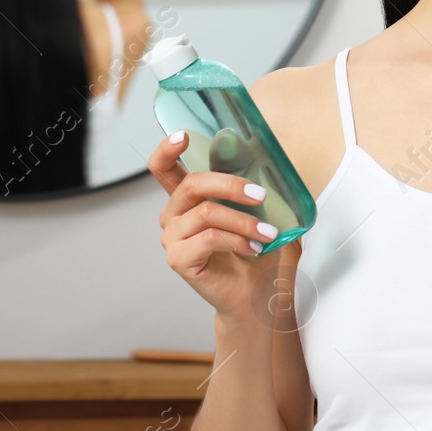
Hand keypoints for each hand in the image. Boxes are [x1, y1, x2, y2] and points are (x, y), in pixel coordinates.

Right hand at [149, 131, 290, 321]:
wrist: (259, 295)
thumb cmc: (257, 250)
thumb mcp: (257, 209)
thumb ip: (243, 176)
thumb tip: (233, 141)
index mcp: (188, 199)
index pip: (163, 168)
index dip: (167, 149)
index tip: (183, 136)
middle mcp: (175, 216)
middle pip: (191, 184)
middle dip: (229, 184)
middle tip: (260, 195)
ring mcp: (173, 239)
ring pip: (206, 212)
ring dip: (243, 220)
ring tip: (268, 233)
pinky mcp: (179, 259)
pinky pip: (208, 238)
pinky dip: (237, 239)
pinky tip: (253, 248)